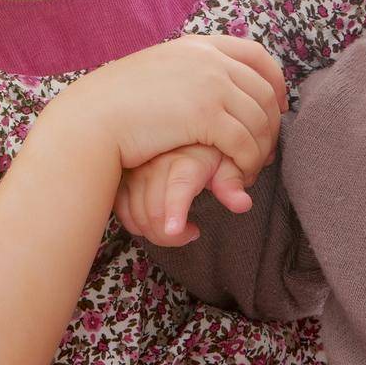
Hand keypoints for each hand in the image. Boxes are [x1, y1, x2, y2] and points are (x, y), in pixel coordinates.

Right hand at [43, 33, 286, 178]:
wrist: (92, 118)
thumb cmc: (116, 103)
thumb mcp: (158, 71)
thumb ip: (187, 71)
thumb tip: (210, 83)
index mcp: (198, 45)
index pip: (256, 54)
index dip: (276, 81)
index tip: (278, 104)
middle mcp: (209, 59)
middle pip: (264, 91)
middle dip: (271, 124)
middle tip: (265, 149)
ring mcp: (210, 84)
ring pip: (259, 120)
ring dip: (261, 150)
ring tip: (250, 168)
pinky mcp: (206, 115)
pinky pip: (245, 143)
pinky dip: (248, 163)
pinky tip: (239, 176)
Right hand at [114, 144, 260, 245]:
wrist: (182, 128)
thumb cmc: (207, 150)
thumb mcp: (225, 162)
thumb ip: (231, 183)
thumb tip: (243, 204)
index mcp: (185, 160)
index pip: (178, 187)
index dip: (175, 211)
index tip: (174, 231)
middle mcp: (156, 164)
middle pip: (154, 211)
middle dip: (172, 236)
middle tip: (192, 233)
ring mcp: (136, 171)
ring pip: (136, 215)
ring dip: (155, 232)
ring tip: (178, 229)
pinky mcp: (123, 178)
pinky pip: (122, 211)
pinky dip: (137, 224)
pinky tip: (155, 221)